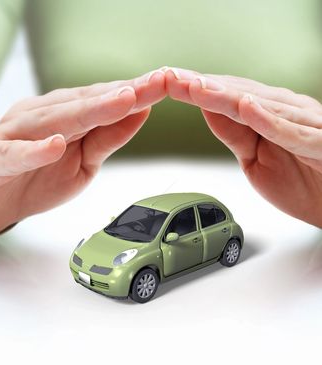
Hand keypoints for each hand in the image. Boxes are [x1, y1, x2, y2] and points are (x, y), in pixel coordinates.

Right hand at [0, 70, 165, 235]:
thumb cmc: (36, 177)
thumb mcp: (83, 162)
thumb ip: (107, 138)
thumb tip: (140, 113)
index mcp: (64, 115)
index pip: (104, 99)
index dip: (137, 91)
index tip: (168, 82)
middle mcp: (42, 116)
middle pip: (86, 102)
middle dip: (124, 93)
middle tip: (157, 82)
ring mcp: (15, 135)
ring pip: (55, 120)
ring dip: (89, 111)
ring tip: (121, 101)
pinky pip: (14, 154)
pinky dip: (34, 150)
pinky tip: (55, 144)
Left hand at [165, 67, 321, 227]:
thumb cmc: (301, 181)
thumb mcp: (254, 157)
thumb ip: (234, 133)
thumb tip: (207, 110)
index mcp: (270, 113)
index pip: (227, 95)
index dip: (196, 88)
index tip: (166, 82)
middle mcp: (287, 111)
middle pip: (237, 93)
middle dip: (201, 85)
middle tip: (169, 76)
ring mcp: (305, 124)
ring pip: (259, 106)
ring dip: (224, 96)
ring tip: (195, 86)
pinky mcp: (321, 144)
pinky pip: (292, 132)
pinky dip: (268, 120)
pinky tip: (245, 107)